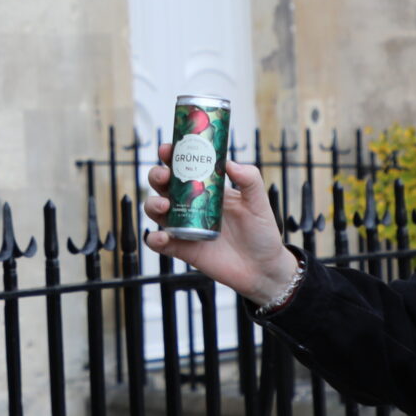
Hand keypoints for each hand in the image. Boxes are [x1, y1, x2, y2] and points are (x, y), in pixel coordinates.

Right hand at [142, 144, 300, 307]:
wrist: (263, 268)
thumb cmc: (261, 232)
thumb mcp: (259, 202)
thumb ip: (249, 180)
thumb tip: (229, 163)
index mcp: (207, 188)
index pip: (184, 166)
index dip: (172, 155)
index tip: (168, 148)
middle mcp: (191, 205)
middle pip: (163, 185)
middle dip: (157, 176)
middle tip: (164, 176)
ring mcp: (185, 227)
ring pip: (156, 210)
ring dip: (152, 204)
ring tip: (163, 205)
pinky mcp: (183, 249)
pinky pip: (160, 243)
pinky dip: (154, 239)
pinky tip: (161, 236)